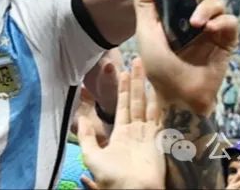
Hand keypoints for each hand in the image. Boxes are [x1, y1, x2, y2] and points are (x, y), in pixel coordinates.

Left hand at [77, 58, 164, 189]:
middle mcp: (135, 131)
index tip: (122, 72)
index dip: (121, 89)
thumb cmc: (112, 177)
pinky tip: (158, 88)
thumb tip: (81, 118)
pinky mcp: (157, 138)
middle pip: (135, 100)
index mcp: (121, 134)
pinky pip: (158, 116)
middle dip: (135, 81)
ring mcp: (147, 133)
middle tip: (136, 61)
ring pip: (146, 103)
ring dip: (144, 86)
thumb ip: (87, 137)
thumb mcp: (92, 156)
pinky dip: (158, 102)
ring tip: (144, 66)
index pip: (121, 106)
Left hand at [134, 0, 237, 115]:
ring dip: (207, 7)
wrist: (177, 97)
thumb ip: (145, 4)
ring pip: (218, 0)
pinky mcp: (226, 40)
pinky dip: (220, 21)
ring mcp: (212, 26)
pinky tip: (209, 30)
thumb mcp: (146, 32)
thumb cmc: (159, 68)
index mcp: (175, 9)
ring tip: (195, 22)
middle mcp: (194, 14)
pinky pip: (230, 21)